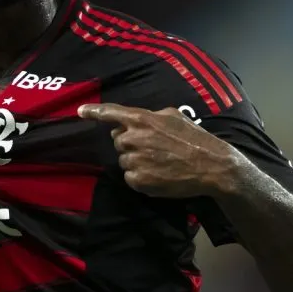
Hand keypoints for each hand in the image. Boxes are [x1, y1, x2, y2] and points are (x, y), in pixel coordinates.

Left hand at [78, 103, 240, 197]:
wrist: (212, 166)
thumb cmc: (195, 139)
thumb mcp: (174, 116)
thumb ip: (151, 116)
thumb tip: (137, 120)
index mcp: (142, 119)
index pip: (111, 113)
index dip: (94, 111)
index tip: (81, 111)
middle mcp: (134, 138)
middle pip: (117, 141)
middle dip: (130, 143)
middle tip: (152, 148)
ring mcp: (135, 160)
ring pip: (123, 160)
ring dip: (136, 161)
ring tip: (159, 162)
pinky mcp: (139, 180)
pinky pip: (130, 177)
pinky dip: (140, 177)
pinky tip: (158, 175)